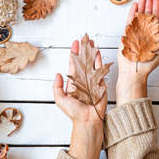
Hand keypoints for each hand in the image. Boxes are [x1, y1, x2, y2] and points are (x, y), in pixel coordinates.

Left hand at [53, 39, 105, 158]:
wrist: (87, 120)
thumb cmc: (74, 112)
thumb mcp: (60, 99)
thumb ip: (57, 87)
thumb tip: (57, 74)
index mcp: (74, 82)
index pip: (73, 64)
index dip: (74, 53)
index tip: (75, 44)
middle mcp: (84, 79)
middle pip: (83, 60)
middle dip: (84, 49)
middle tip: (84, 39)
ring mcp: (93, 80)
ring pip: (92, 62)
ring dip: (92, 52)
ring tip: (91, 42)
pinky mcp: (101, 83)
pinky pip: (100, 69)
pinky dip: (99, 60)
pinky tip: (98, 52)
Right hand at [117, 0, 158, 104]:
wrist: (134, 72)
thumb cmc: (148, 65)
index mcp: (154, 36)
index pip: (157, 19)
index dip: (157, 9)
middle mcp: (145, 33)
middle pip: (148, 15)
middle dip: (149, 4)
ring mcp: (136, 33)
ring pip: (139, 16)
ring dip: (141, 6)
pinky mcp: (128, 35)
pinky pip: (130, 22)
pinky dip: (132, 13)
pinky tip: (134, 6)